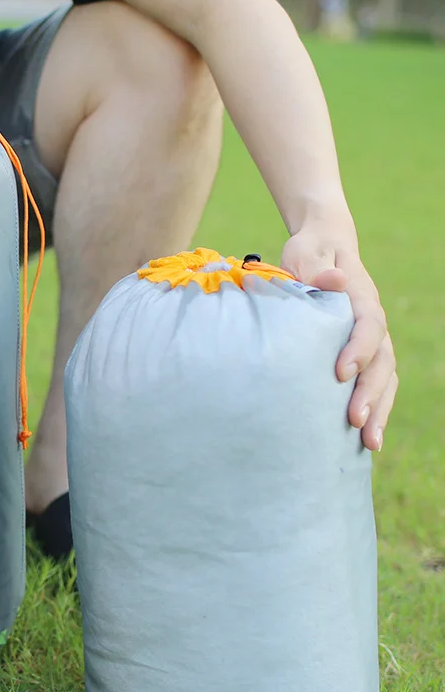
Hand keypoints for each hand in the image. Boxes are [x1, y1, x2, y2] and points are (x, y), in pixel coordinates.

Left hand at [282, 227, 396, 451]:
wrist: (323, 248)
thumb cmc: (310, 253)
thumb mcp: (307, 252)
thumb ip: (316, 267)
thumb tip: (333, 280)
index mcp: (360, 297)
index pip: (369, 325)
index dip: (359, 349)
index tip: (341, 373)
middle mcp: (372, 321)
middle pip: (382, 360)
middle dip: (371, 393)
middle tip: (355, 421)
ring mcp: (370, 340)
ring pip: (384, 378)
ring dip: (379, 410)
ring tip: (370, 444)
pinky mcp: (362, 354)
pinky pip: (375, 384)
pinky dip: (374, 410)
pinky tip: (365, 440)